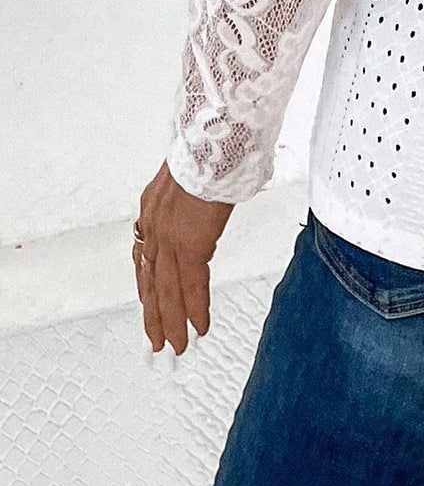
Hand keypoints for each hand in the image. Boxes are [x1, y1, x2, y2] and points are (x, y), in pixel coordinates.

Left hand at [133, 163, 233, 355]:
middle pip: (151, 280)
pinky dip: (194, 310)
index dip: (149, 285)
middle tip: (157, 340)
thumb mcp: (196, 174)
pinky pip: (190, 286)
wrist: (215, 140)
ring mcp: (169, 237)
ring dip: (171, 321)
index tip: (151, 305)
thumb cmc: (213, 147)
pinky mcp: (189, 244)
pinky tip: (198, 327)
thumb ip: (196, 196)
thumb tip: (209, 203)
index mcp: (154, 208)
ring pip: (166, 290)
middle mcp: (155, 225)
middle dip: (154, 313)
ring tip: (176, 345)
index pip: (146, 258)